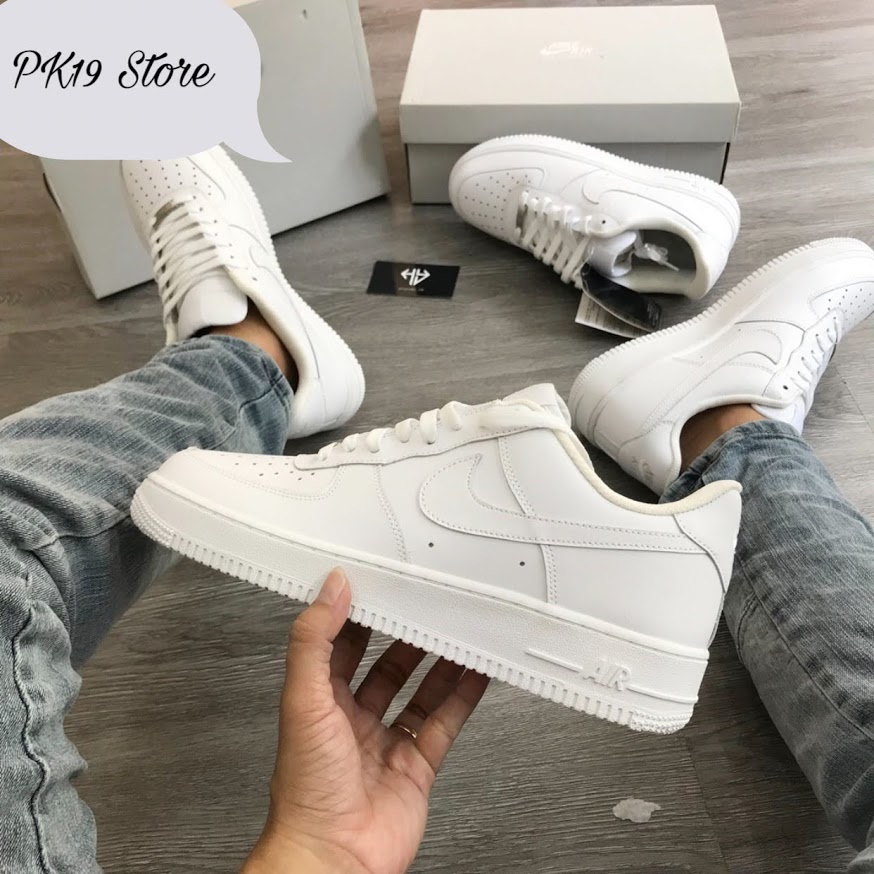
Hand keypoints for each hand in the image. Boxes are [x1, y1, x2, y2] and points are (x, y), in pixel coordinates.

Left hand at [244, 568, 489, 873]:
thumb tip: (329, 590)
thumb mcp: (303, 699)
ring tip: (458, 632)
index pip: (341, 646)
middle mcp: (352, 720)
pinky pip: (444, 723)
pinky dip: (463, 697)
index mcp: (319, 701)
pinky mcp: (416, 767)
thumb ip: (314, 640)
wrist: (334, 857)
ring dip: (439, 663)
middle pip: (386, 666)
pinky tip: (475, 675)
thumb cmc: (306, 792)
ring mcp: (386, 743)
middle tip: (428, 607)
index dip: (360, 616)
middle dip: (407, 637)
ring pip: (419, 692)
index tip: (379, 587)